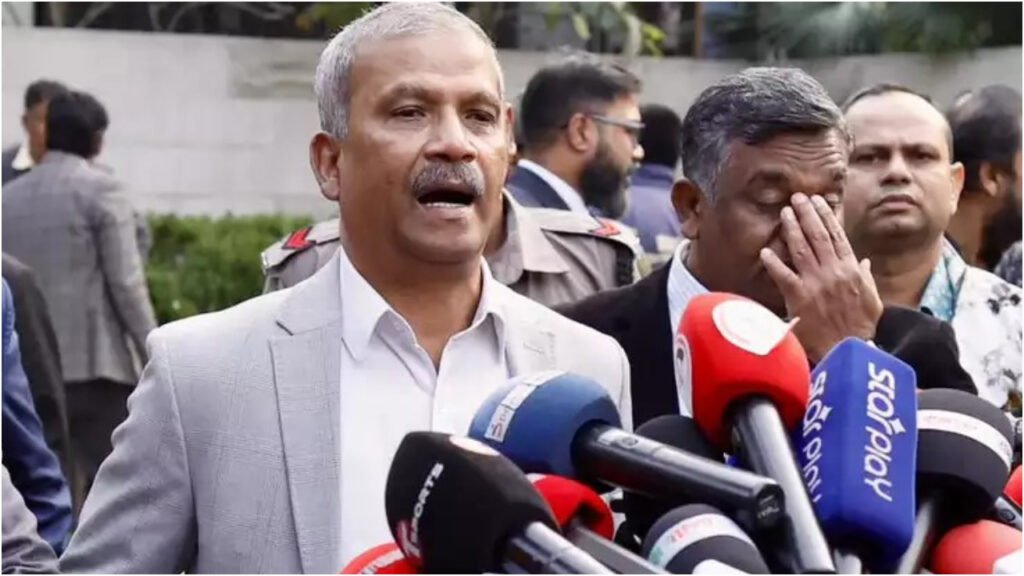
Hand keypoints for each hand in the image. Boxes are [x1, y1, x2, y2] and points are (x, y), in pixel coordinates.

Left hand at [760, 193, 882, 362]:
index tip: (818, 201)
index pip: (837, 236)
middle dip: (807, 214)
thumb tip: (865, 262)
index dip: (826, 216)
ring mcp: (815, 283)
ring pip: (801, 249)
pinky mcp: (799, 298)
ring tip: (784, 212)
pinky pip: (784, 275)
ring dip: (792, 229)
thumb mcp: (873, 300)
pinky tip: (765, 250)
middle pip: (818, 236)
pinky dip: (774, 262)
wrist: (849, 348)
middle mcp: (833, 272)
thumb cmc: (861, 327)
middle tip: (797, 198)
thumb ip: (867, 279)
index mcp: (851, 270)